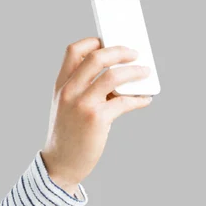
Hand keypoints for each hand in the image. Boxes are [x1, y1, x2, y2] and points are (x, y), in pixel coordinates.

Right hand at [40, 37, 151, 189]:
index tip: (109, 43)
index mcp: (61, 86)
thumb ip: (83, 89)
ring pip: (113, 76)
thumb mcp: (66, 107)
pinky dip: (139, 98)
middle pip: (97, 57)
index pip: (73, 51)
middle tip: (134, 54)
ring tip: (145, 73)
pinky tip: (145, 99)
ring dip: (135, 72)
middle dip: (120, 51)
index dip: (93, 42)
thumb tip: (117, 75)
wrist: (60, 163)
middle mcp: (69, 92)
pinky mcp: (97, 119)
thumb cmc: (67, 135)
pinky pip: (124, 102)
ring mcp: (82, 105)